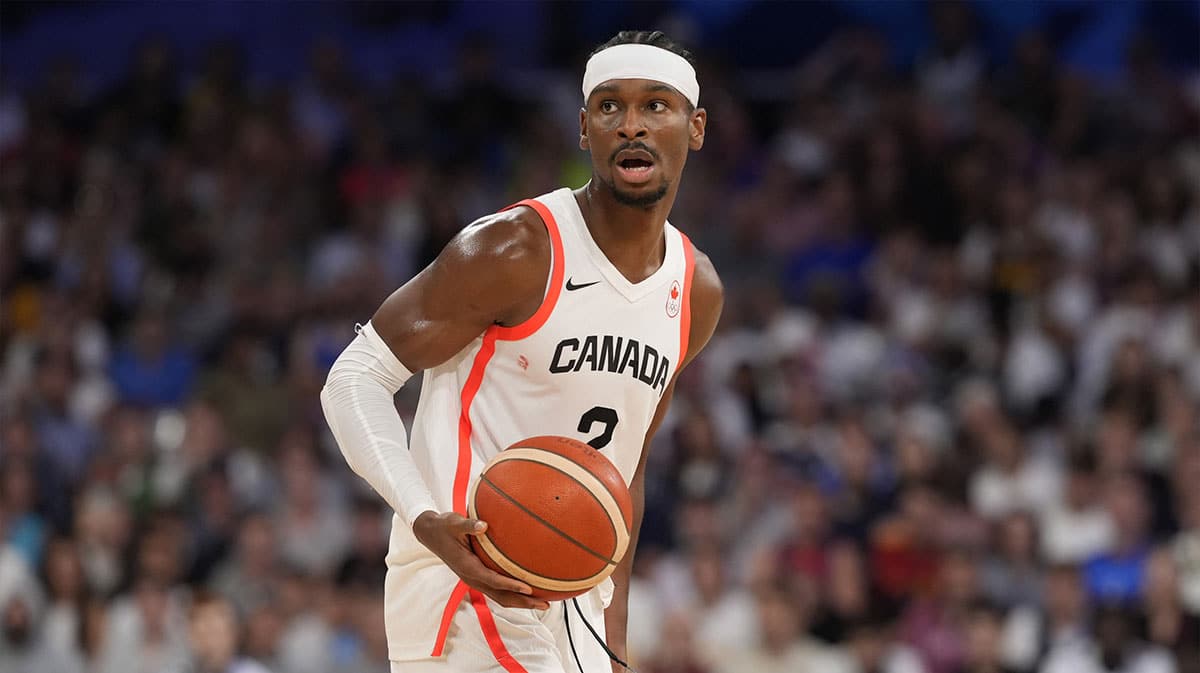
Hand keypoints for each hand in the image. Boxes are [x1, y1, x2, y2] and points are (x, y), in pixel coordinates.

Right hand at [412, 511, 549, 609]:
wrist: (431, 534)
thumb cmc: (445, 526)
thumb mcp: (454, 522)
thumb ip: (469, 524)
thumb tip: (484, 525)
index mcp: (467, 567)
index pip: (492, 580)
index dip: (510, 585)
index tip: (528, 588)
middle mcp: (472, 578)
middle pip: (501, 596)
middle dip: (523, 602)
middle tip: (545, 604)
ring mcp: (475, 579)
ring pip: (501, 597)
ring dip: (521, 602)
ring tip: (543, 602)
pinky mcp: (478, 577)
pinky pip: (498, 589)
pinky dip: (514, 593)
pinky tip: (528, 589)